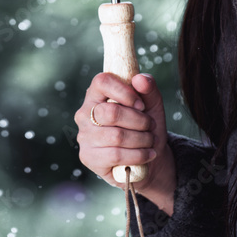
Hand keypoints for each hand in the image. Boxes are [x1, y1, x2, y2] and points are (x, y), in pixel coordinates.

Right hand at [74, 72, 175, 214]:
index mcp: (96, 94)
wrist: (148, 157)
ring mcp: (84, 136)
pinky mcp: (88, 157)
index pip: (102, 82)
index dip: (125, 92)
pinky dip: (138, 155)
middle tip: (151, 126)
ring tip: (151, 141)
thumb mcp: (152, 104)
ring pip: (116, 136)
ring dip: (142, 139)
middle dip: (139, 121)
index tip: (141, 105)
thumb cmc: (145, 125)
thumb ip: (148, 87)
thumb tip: (140, 79)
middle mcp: (85, 113)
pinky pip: (116, 155)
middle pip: (111, 112)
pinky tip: (148, 154)